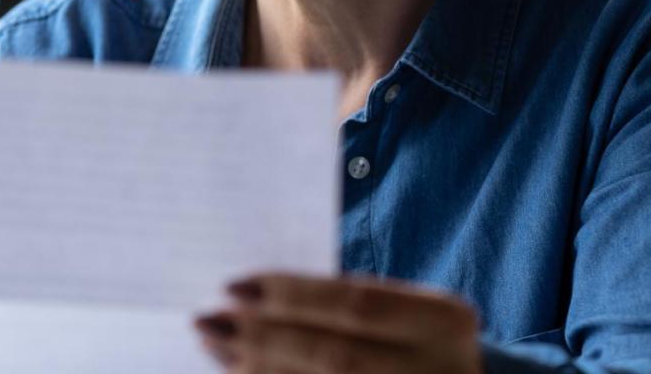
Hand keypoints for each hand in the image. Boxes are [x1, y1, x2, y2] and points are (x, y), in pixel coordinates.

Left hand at [194, 272, 482, 372]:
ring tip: (214, 346)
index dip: (292, 294)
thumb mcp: (407, 314)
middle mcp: (435, 366)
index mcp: (442, 319)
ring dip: (259, 369)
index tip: (232, 285)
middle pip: (333, 353)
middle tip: (207, 319)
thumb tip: (259, 296)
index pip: (355, 302)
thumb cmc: (421, 342)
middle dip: (264, 336)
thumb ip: (350, 305)